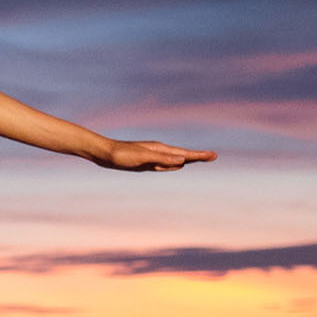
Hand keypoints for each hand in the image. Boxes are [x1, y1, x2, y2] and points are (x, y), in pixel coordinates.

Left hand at [95, 139, 216, 171]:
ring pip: (175, 159)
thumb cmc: (121, 155)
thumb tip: (182, 161)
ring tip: (201, 158)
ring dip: (189, 159)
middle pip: (183, 155)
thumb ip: (162, 159)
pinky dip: (175, 165)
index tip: (214, 155)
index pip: (185, 154)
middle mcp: (159, 151)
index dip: (199, 156)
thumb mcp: (142, 158)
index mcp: (160, 150)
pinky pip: (165, 164)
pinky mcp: (146, 162)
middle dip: (198, 156)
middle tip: (213, 156)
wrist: (103, 153)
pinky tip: (177, 166)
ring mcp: (152, 156)